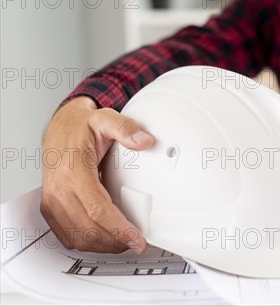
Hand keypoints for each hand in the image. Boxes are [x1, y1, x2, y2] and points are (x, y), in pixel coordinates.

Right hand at [40, 96, 154, 252]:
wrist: (59, 128)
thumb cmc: (81, 127)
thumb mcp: (105, 119)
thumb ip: (126, 128)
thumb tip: (144, 141)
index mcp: (73, 171)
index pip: (98, 210)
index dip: (119, 229)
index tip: (137, 239)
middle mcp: (59, 189)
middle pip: (89, 229)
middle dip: (116, 241)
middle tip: (136, 242)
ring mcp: (52, 200)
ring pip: (77, 237)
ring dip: (103, 245)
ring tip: (124, 242)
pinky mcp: (49, 207)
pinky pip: (66, 235)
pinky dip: (87, 242)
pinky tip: (104, 238)